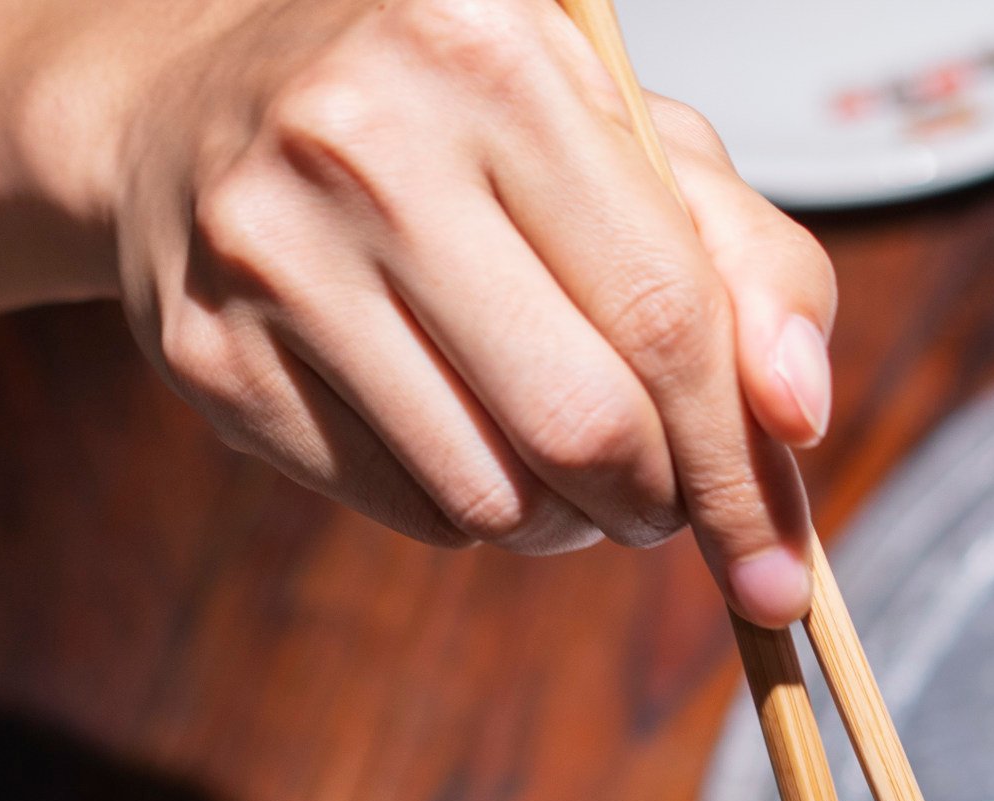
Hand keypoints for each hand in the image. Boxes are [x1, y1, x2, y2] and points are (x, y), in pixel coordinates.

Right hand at [98, 0, 835, 614]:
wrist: (197, 110)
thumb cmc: (451, 122)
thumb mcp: (617, 138)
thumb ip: (742, 260)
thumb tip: (796, 414)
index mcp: (489, 50)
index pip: (664, 312)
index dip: (737, 460)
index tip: (779, 557)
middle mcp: (362, 137)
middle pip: (581, 422)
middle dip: (656, 503)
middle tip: (664, 503)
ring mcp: (270, 253)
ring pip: (491, 495)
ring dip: (563, 521)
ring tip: (559, 458)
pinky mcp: (212, 357)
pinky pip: (405, 508)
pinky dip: (466, 508)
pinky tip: (457, 432)